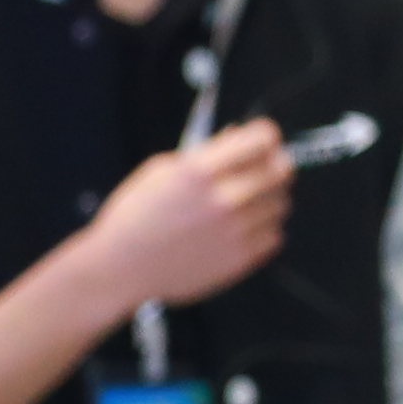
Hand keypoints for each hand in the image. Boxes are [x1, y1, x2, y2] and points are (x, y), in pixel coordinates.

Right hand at [71, 121, 293, 310]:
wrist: (120, 268)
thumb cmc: (134, 218)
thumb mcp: (160, 170)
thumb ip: (204, 153)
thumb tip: (238, 136)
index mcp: (199, 171)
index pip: (262, 140)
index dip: (266, 135)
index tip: (263, 140)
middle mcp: (222, 199)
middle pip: (282, 170)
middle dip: (276, 163)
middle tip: (265, 168)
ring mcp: (233, 232)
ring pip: (281, 204)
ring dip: (270, 198)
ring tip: (247, 201)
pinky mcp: (238, 260)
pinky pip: (275, 236)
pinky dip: (265, 229)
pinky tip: (243, 227)